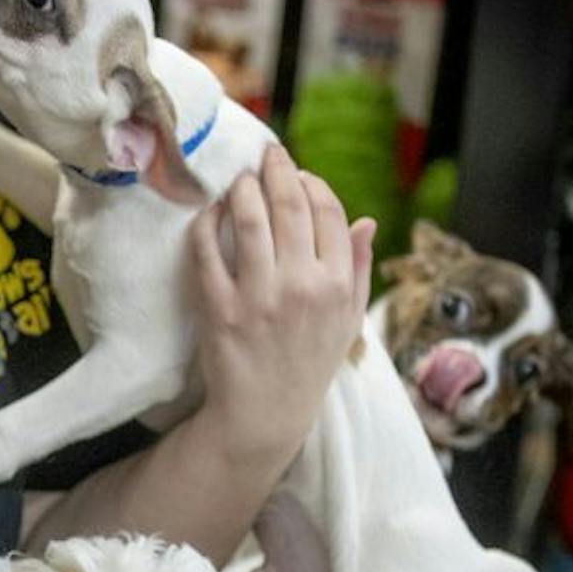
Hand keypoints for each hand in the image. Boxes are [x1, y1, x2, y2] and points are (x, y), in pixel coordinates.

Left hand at [190, 144, 373, 472]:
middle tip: (266, 156)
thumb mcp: (347, 321)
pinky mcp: (219, 309)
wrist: (265, 415)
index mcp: (336, 285)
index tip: (298, 175)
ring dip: (242, 188)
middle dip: (276, 170)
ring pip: (249, 220)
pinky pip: (208, 251)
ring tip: (239, 180)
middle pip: (289, 206)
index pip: (328, 212)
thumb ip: (357, 268)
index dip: (312, 183)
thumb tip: (365, 220)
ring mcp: (258, 297)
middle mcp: (301, 286)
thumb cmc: (309, 364)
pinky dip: (207, 223)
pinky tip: (210, 212)